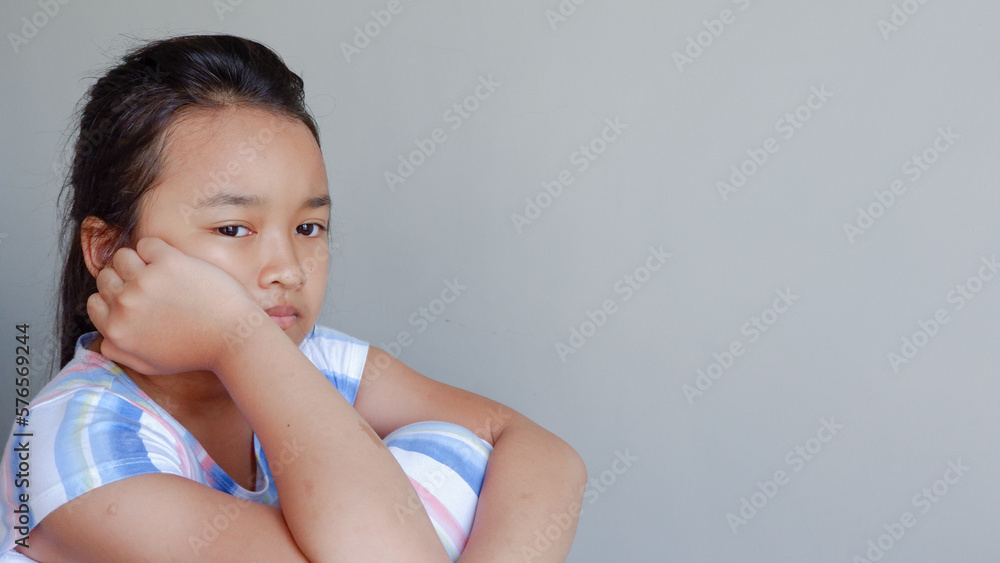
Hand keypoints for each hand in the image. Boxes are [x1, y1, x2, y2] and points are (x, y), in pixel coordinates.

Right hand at [87, 236, 258, 374]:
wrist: (233, 338)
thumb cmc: (197, 351)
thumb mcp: (150, 365)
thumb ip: (120, 353)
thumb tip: (103, 340)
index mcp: (117, 330)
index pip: (95, 302)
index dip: (114, 298)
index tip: (133, 298)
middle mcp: (125, 305)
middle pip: (106, 277)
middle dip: (124, 279)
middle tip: (150, 285)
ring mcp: (145, 281)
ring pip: (122, 257)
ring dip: (138, 261)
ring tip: (160, 272)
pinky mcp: (169, 262)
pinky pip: (148, 243)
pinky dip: (157, 249)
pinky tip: (172, 263)